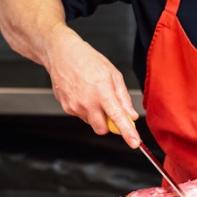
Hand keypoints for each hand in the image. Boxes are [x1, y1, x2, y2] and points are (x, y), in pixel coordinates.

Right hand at [45, 26, 139, 147]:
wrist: (62, 53)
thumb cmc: (88, 60)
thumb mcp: (113, 73)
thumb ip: (123, 97)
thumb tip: (131, 115)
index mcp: (102, 92)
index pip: (117, 118)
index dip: (127, 132)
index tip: (134, 143)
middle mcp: (87, 102)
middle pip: (102, 129)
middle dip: (109, 124)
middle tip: (110, 109)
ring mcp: (75, 106)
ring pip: (91, 122)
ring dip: (96, 115)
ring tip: (93, 93)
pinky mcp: (66, 107)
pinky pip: (81, 116)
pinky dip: (85, 109)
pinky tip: (83, 93)